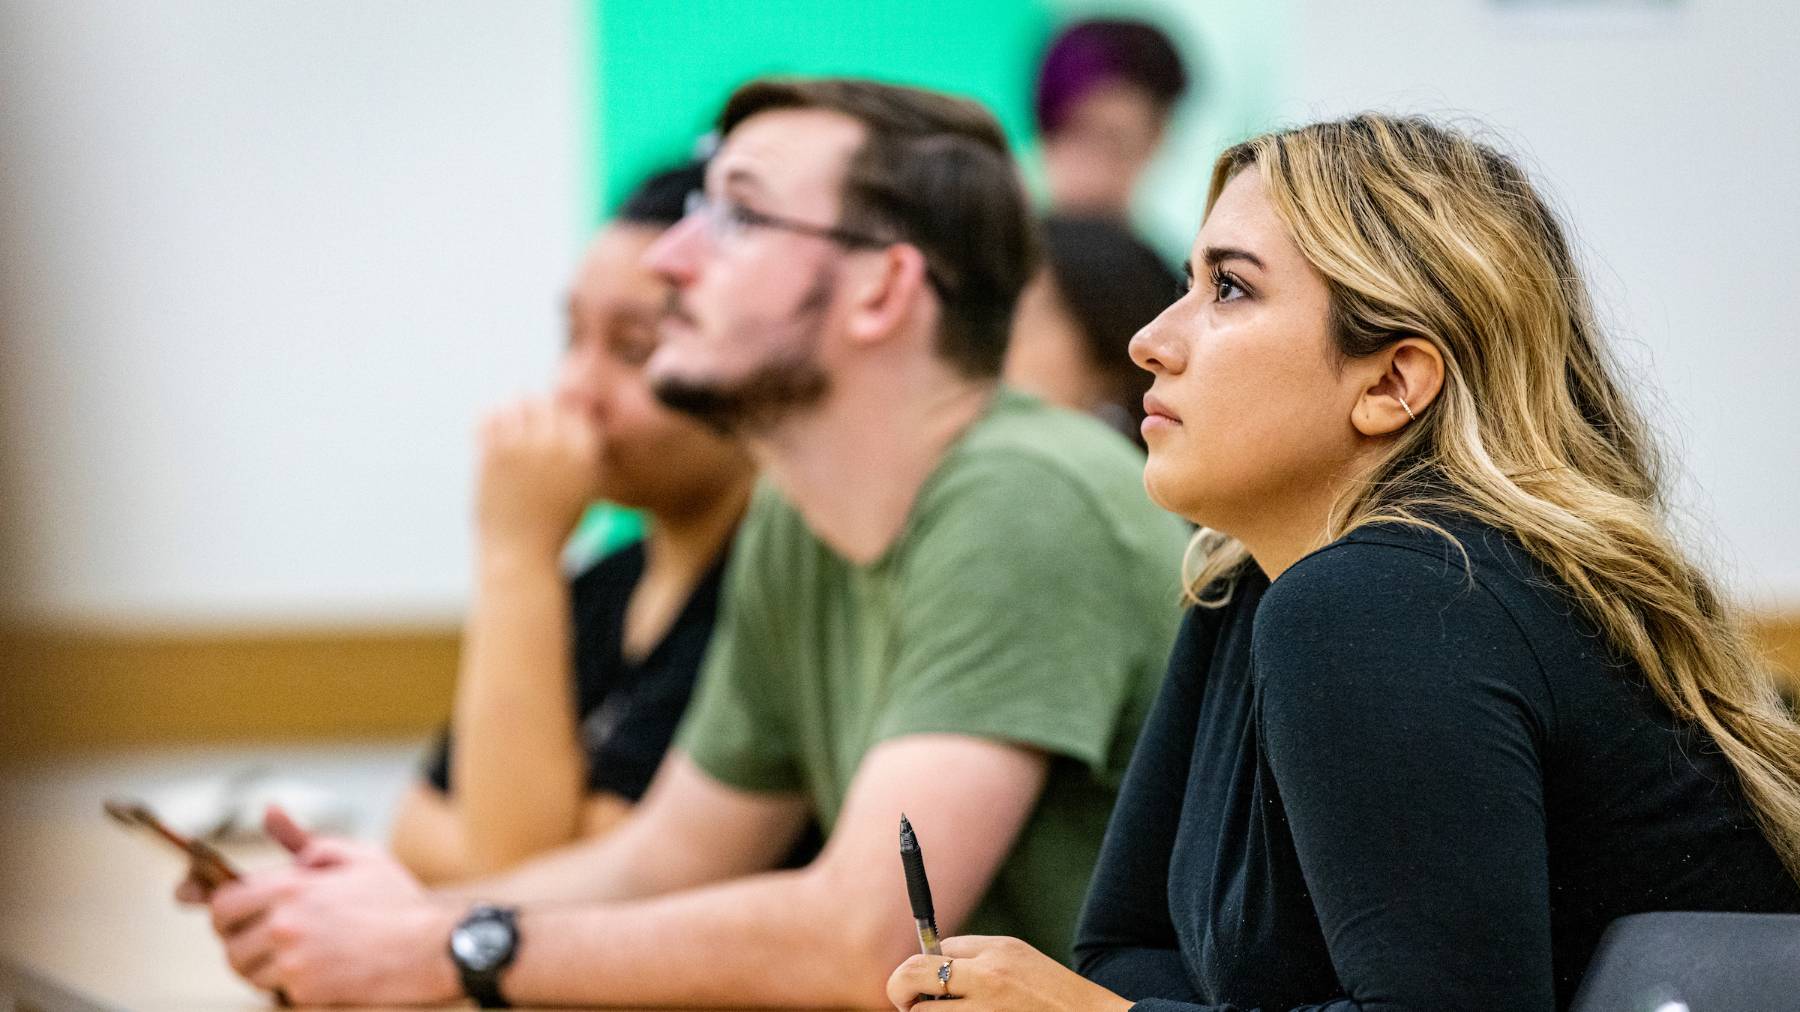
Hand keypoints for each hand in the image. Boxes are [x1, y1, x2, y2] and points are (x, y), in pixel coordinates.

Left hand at [177, 806, 461, 1005]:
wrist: (430, 948)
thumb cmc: (396, 901)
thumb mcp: (357, 856)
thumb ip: (306, 840)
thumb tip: (268, 811)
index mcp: (291, 888)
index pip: (223, 903)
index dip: (223, 909)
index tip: (233, 914)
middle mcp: (284, 925)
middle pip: (228, 943)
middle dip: (241, 939)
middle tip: (266, 935)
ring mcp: (292, 962)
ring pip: (247, 970)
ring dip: (261, 965)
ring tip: (293, 953)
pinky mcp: (304, 992)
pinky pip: (274, 991)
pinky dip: (286, 984)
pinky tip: (314, 969)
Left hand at [475, 396, 605, 558]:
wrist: (522, 555)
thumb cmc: (556, 523)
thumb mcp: (586, 487)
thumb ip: (586, 450)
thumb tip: (579, 406)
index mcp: (584, 454)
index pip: (575, 409)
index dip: (563, 416)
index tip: (551, 430)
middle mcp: (556, 446)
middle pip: (546, 401)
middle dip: (538, 411)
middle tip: (530, 429)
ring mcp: (522, 447)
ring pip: (517, 401)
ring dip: (514, 412)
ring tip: (512, 429)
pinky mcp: (492, 454)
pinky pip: (488, 416)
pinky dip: (490, 420)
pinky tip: (494, 435)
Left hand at [886, 936, 1132, 1011]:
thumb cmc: (1055, 996)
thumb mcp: (1021, 960)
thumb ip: (979, 958)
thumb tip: (934, 962)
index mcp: (998, 952)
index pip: (936, 949)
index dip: (924, 967)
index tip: (923, 984)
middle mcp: (988, 979)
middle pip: (911, 974)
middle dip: (900, 989)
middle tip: (907, 1002)